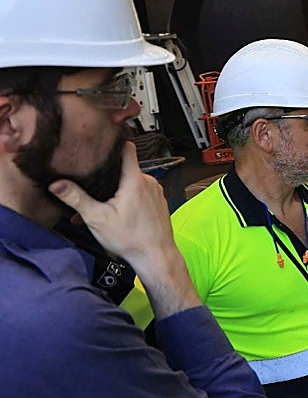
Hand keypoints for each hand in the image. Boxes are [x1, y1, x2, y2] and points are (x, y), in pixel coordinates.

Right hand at [49, 143, 198, 317]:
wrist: (156, 256)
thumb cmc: (130, 238)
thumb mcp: (97, 218)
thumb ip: (77, 199)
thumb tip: (57, 185)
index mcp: (135, 180)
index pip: (127, 149)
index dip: (115, 143)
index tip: (104, 141)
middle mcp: (149, 182)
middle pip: (125, 169)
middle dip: (109, 178)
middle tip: (93, 189)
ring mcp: (156, 192)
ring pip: (132, 184)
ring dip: (117, 193)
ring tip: (102, 208)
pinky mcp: (158, 202)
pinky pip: (141, 195)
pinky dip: (128, 201)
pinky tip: (116, 214)